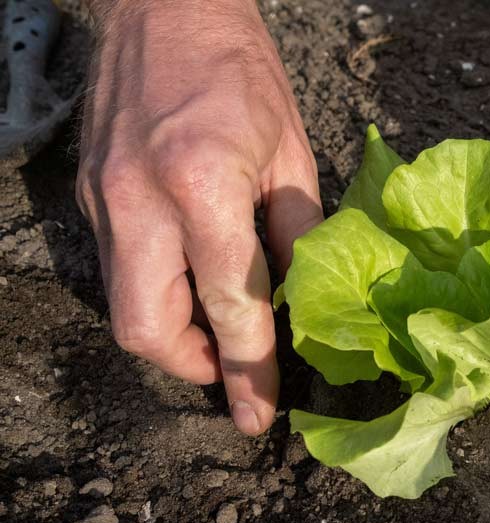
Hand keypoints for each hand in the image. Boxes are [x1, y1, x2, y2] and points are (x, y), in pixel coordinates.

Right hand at [77, 0, 321, 434]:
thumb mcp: (292, 153)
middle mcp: (138, 202)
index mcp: (201, 186)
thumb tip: (302, 303)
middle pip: (147, 330)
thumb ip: (296, 235)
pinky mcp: (87, 196)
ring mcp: (102, 200)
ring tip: (215, 329)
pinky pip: (117, 269)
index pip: (230, 305)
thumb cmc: (241, 72)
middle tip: (232, 368)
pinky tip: (189, 278)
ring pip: (122, 306)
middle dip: (192, 367)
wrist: (165, 6)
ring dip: (171, 335)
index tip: (262, 415)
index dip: (250, 369)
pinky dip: (154, 292)